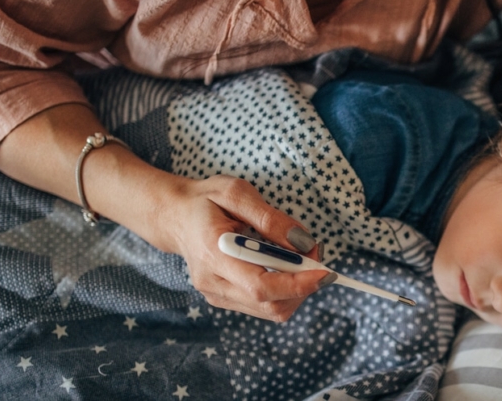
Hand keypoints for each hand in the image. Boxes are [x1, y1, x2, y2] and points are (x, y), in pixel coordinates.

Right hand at [150, 174, 333, 321]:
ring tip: (302, 256)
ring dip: (298, 288)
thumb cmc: (206, 200)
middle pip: (270, 304)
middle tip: (315, 252)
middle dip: (304, 285)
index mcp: (212, 254)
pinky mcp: (225, 299)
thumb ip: (270, 218)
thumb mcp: (237, 193)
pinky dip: (285, 290)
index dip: (297, 284)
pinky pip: (264, 305)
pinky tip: (285, 265)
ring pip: (271, 309)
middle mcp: (212, 283)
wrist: (175, 216)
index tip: (326, 272)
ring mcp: (217, 295)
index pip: (260, 286)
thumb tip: (302, 242)